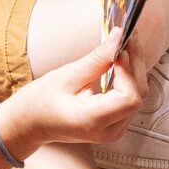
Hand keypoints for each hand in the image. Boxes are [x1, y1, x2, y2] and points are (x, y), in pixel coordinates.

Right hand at [0, 37, 139, 150]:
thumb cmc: (40, 102)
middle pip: (138, 95)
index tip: (120, 48)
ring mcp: (114, 131)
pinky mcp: (115, 124)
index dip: (129, 71)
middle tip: (126, 37)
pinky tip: (120, 62)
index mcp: (93, 121)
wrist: (30, 124)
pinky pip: (130, 99)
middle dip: (135, 64)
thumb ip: (96, 59)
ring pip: (138, 96)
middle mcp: (109, 131)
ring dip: (134, 69)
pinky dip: (129, 78)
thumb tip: (118, 37)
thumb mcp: (66, 76)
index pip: (129, 97)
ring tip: (123, 46)